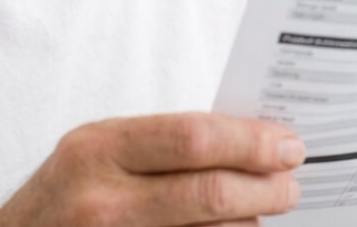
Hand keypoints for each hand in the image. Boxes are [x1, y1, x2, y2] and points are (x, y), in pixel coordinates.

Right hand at [0, 112, 304, 226]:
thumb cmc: (64, 197)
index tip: (288, 145)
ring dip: (251, 223)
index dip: (252, 142)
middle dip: (268, 187)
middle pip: (212, 193)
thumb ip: (159, 144)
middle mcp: (101, 200)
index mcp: (98, 148)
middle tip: (292, 183)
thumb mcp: (95, 153)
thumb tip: (249, 141)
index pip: (195, 139)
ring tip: (265, 210)